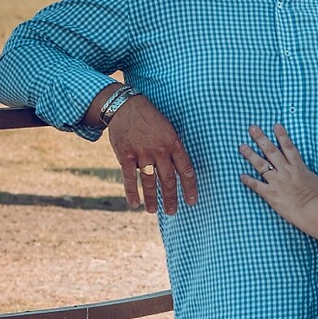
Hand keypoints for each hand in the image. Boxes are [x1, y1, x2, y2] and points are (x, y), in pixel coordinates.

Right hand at [108, 96, 197, 213]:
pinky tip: (134, 204)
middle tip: (173, 212)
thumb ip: (173, 150)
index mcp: (173, 144)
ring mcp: (142, 153)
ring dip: (152, 199)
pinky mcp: (126, 155)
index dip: (190, 188)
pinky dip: (131, 193)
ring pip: (149, 182)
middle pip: (168, 180)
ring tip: (153, 211)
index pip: (186, 171)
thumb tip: (179, 171)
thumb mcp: (168, 130)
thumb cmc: (150, 119)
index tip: (192, 202)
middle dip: (171, 199)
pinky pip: (129, 178)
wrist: (126, 106)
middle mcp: (160, 151)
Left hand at [240, 124, 317, 220]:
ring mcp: (277, 182)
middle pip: (271, 151)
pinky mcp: (271, 194)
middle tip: (252, 128)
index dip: (281, 135)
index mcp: (298, 167)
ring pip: (261, 165)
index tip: (275, 126)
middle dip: (260, 138)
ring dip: (250, 155)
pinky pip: (256, 185)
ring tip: (241, 146)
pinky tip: (241, 175)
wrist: (313, 212)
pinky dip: (248, 180)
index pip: (288, 147)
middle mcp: (286, 171)